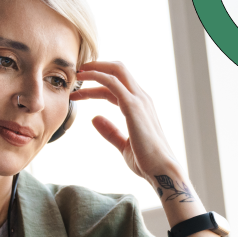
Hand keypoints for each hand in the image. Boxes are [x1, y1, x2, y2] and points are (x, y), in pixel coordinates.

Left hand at [71, 61, 181, 183]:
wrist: (161, 169)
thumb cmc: (146, 160)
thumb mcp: (123, 144)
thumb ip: (110, 131)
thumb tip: (94, 119)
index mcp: (140, 106)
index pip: (117, 86)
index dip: (97, 85)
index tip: (79, 91)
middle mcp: (142, 98)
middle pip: (118, 71)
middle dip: (97, 67)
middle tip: (76, 73)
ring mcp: (139, 100)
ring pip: (116, 71)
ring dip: (94, 69)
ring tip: (76, 74)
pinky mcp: (134, 106)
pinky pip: (113, 83)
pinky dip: (97, 77)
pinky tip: (83, 79)